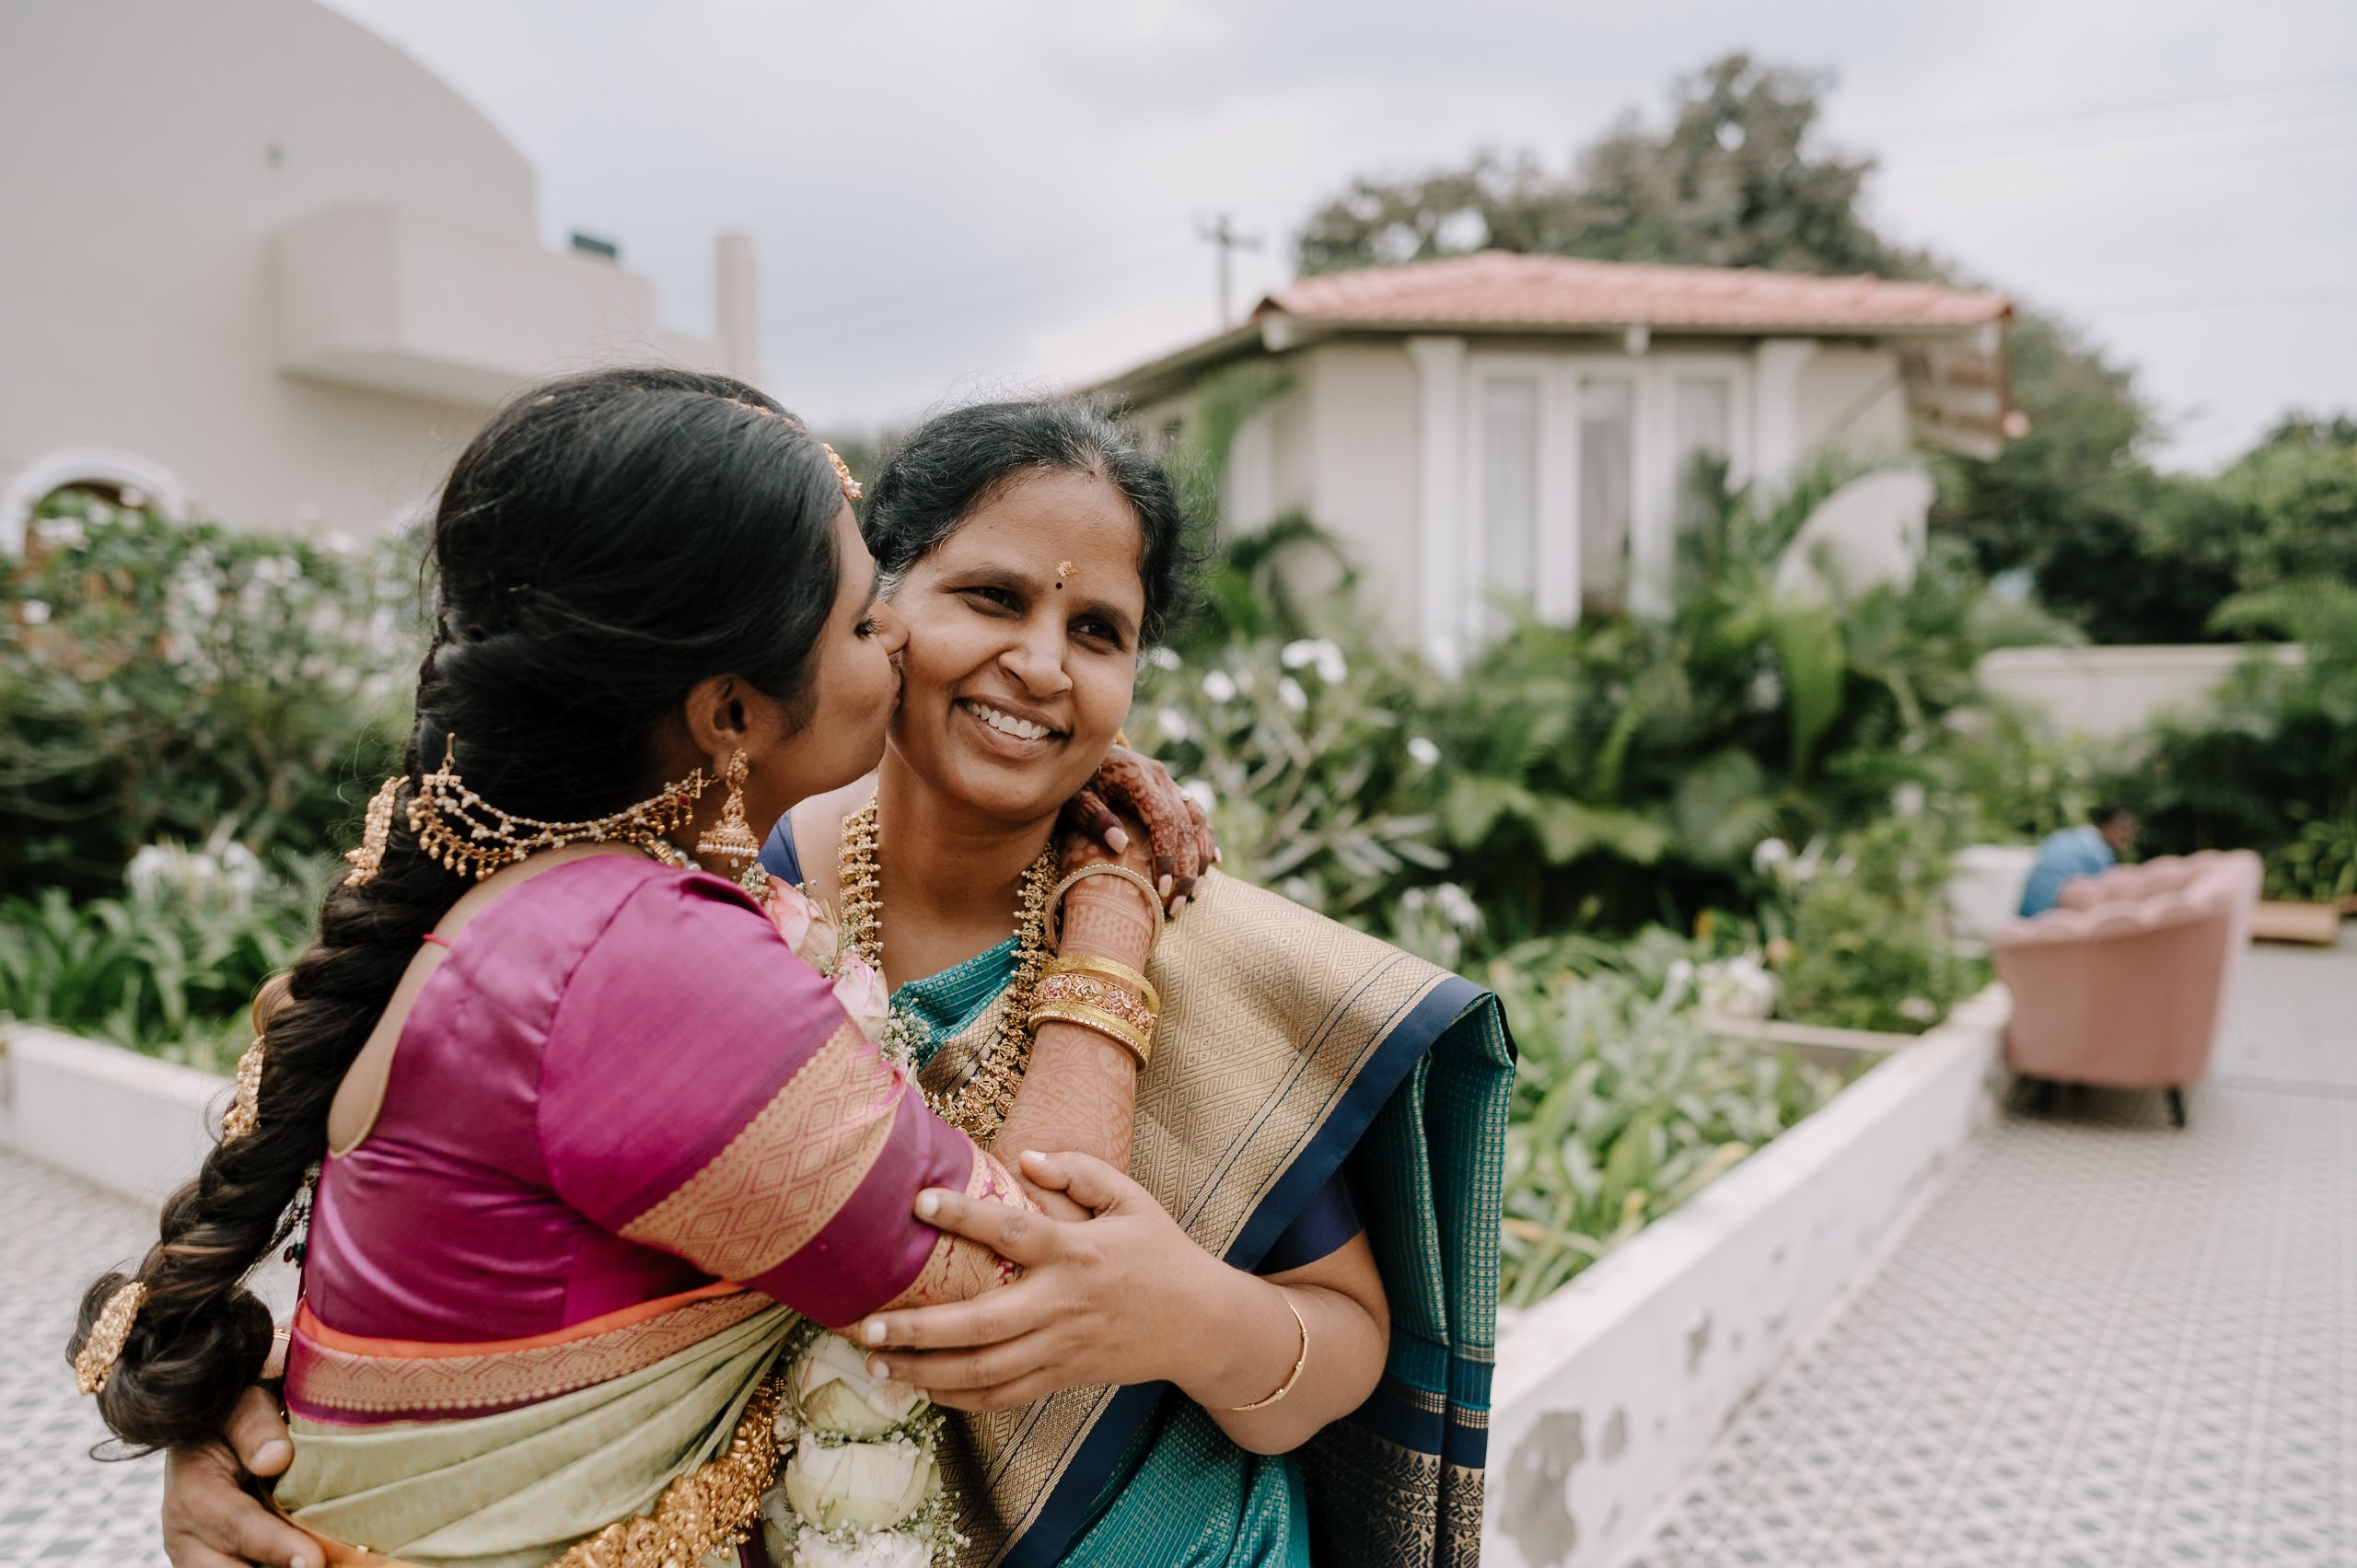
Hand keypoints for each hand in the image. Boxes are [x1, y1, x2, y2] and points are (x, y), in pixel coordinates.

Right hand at [161, 1386, 315, 1567]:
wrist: (211, 1436)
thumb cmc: (234, 1417)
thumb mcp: (243, 1404)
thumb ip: (254, 1426)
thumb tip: (275, 1459)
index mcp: (191, 1491)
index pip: (236, 1524)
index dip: (275, 1546)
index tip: (314, 1561)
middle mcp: (186, 1535)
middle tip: (322, 1566)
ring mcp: (197, 1558)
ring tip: (325, 1562)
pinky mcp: (215, 1567)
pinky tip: (320, 1560)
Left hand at [854, 1151, 1246, 1411]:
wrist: (1200, 1324)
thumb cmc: (1160, 1252)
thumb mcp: (1131, 1199)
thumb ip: (1079, 1172)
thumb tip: (1024, 1158)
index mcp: (1077, 1252)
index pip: (1013, 1232)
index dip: (965, 1216)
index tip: (919, 1202)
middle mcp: (1063, 1305)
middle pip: (981, 1324)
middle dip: (919, 1329)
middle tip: (866, 1322)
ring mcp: (1060, 1348)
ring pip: (983, 1371)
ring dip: (925, 1370)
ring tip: (875, 1358)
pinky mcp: (1062, 1377)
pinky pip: (1001, 1396)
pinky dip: (957, 1397)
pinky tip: (920, 1387)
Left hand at [1059, 746, 1216, 913]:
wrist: (1080, 751)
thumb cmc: (1073, 779)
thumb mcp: (1075, 797)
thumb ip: (1095, 818)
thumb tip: (1120, 845)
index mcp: (1137, 776)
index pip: (1164, 820)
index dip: (1167, 856)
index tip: (1162, 889)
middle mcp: (1160, 777)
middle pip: (1186, 827)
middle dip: (1186, 870)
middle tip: (1175, 907)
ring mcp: (1169, 782)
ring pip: (1198, 822)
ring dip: (1200, 859)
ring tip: (1194, 894)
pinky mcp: (1171, 789)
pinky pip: (1198, 815)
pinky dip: (1208, 839)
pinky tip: (1214, 863)